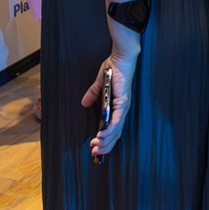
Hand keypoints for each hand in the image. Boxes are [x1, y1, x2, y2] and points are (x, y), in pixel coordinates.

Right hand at [84, 42, 137, 157]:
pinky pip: (116, 120)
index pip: (114, 130)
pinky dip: (109, 130)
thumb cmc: (114, 68)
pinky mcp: (123, 102)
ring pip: (116, 130)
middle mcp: (122, 110)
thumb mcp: (100, 84)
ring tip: (95, 147)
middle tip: (94, 153)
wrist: (121, 56)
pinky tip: (101, 136)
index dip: (106, 141)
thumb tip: (84, 103)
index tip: (96, 149)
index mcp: (118, 108)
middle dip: (105, 146)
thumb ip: (93, 94)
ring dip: (105, 141)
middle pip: (115, 134)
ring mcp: (124, 107)